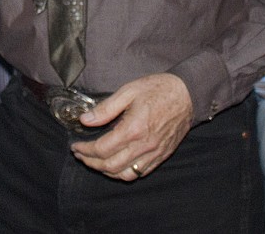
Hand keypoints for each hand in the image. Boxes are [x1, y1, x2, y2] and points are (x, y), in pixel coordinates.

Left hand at [69, 73, 192, 181]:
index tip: (75, 146)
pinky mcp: (162, 156)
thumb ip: (105, 108)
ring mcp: (154, 153)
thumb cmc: (159, 89)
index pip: (102, 149)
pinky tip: (116, 164)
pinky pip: (140, 173)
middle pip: (110, 166)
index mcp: (133, 129)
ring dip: (106, 172)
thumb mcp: (128, 91)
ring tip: (95, 162)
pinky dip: (124, 173)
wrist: (188, 94)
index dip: (85, 150)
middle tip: (80, 154)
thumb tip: (85, 120)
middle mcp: (144, 146)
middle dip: (91, 163)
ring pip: (125, 175)